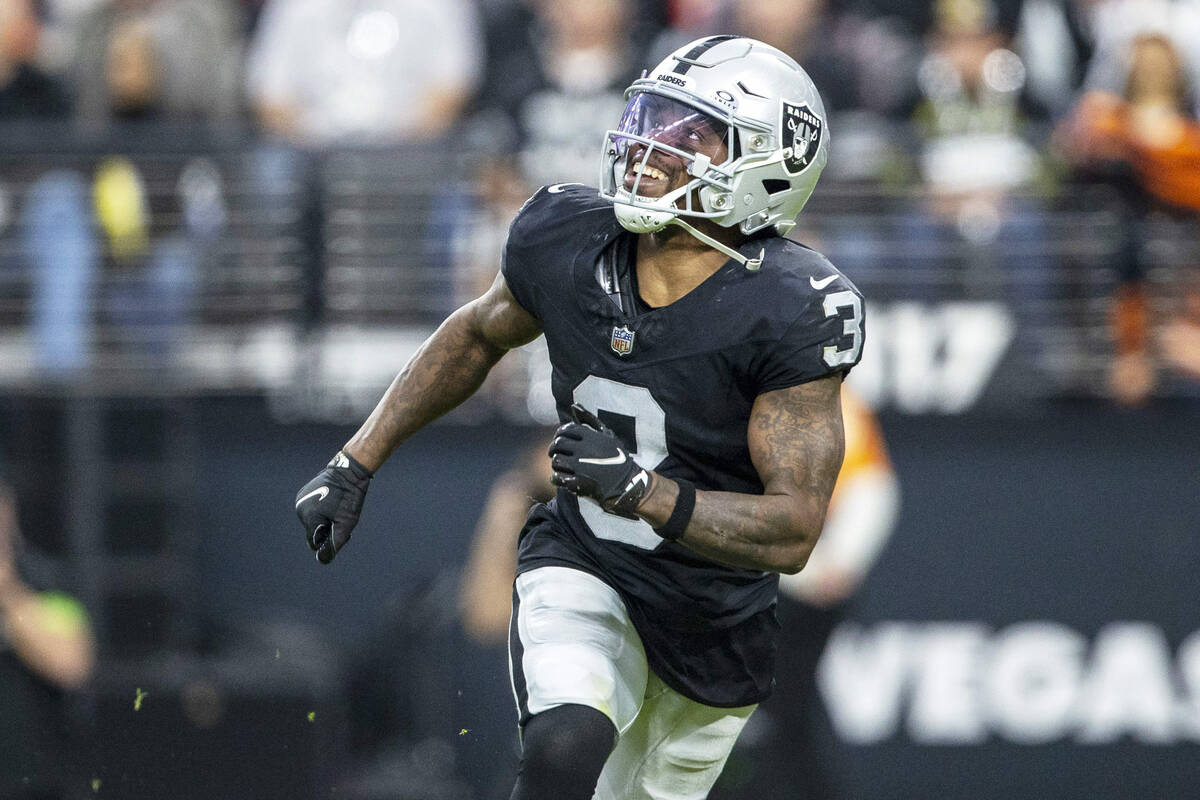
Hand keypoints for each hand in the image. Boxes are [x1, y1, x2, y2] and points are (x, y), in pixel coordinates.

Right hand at [295, 452, 371, 563]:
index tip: (341, 529)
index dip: (328, 540)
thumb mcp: (346, 525)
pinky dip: (319, 510)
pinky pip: (310, 510)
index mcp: (309, 518)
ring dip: (323, 520)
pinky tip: (330, 501)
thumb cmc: (349, 499)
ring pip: (311, 521)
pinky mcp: (302, 494)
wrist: (348, 472)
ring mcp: (300, 501)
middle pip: (312, 531)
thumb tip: (322, 560)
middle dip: (326, 529)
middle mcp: (300, 510)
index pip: (314, 543)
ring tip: (336, 508)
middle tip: (341, 517)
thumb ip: (333, 544)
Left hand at [548, 404, 649, 518]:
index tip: (562, 441)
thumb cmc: (616, 455)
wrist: (627, 481)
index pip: (564, 430)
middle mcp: (584, 449)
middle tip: (556, 453)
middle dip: (554, 448)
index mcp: (589, 436)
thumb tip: (574, 405)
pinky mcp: (580, 482)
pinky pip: (558, 477)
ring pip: (556, 460)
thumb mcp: (606, 434)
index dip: (559, 435)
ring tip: (561, 466)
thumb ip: (589, 418)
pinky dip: (555, 477)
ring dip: (556, 463)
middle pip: (558, 444)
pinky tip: (560, 477)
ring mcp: (581, 466)